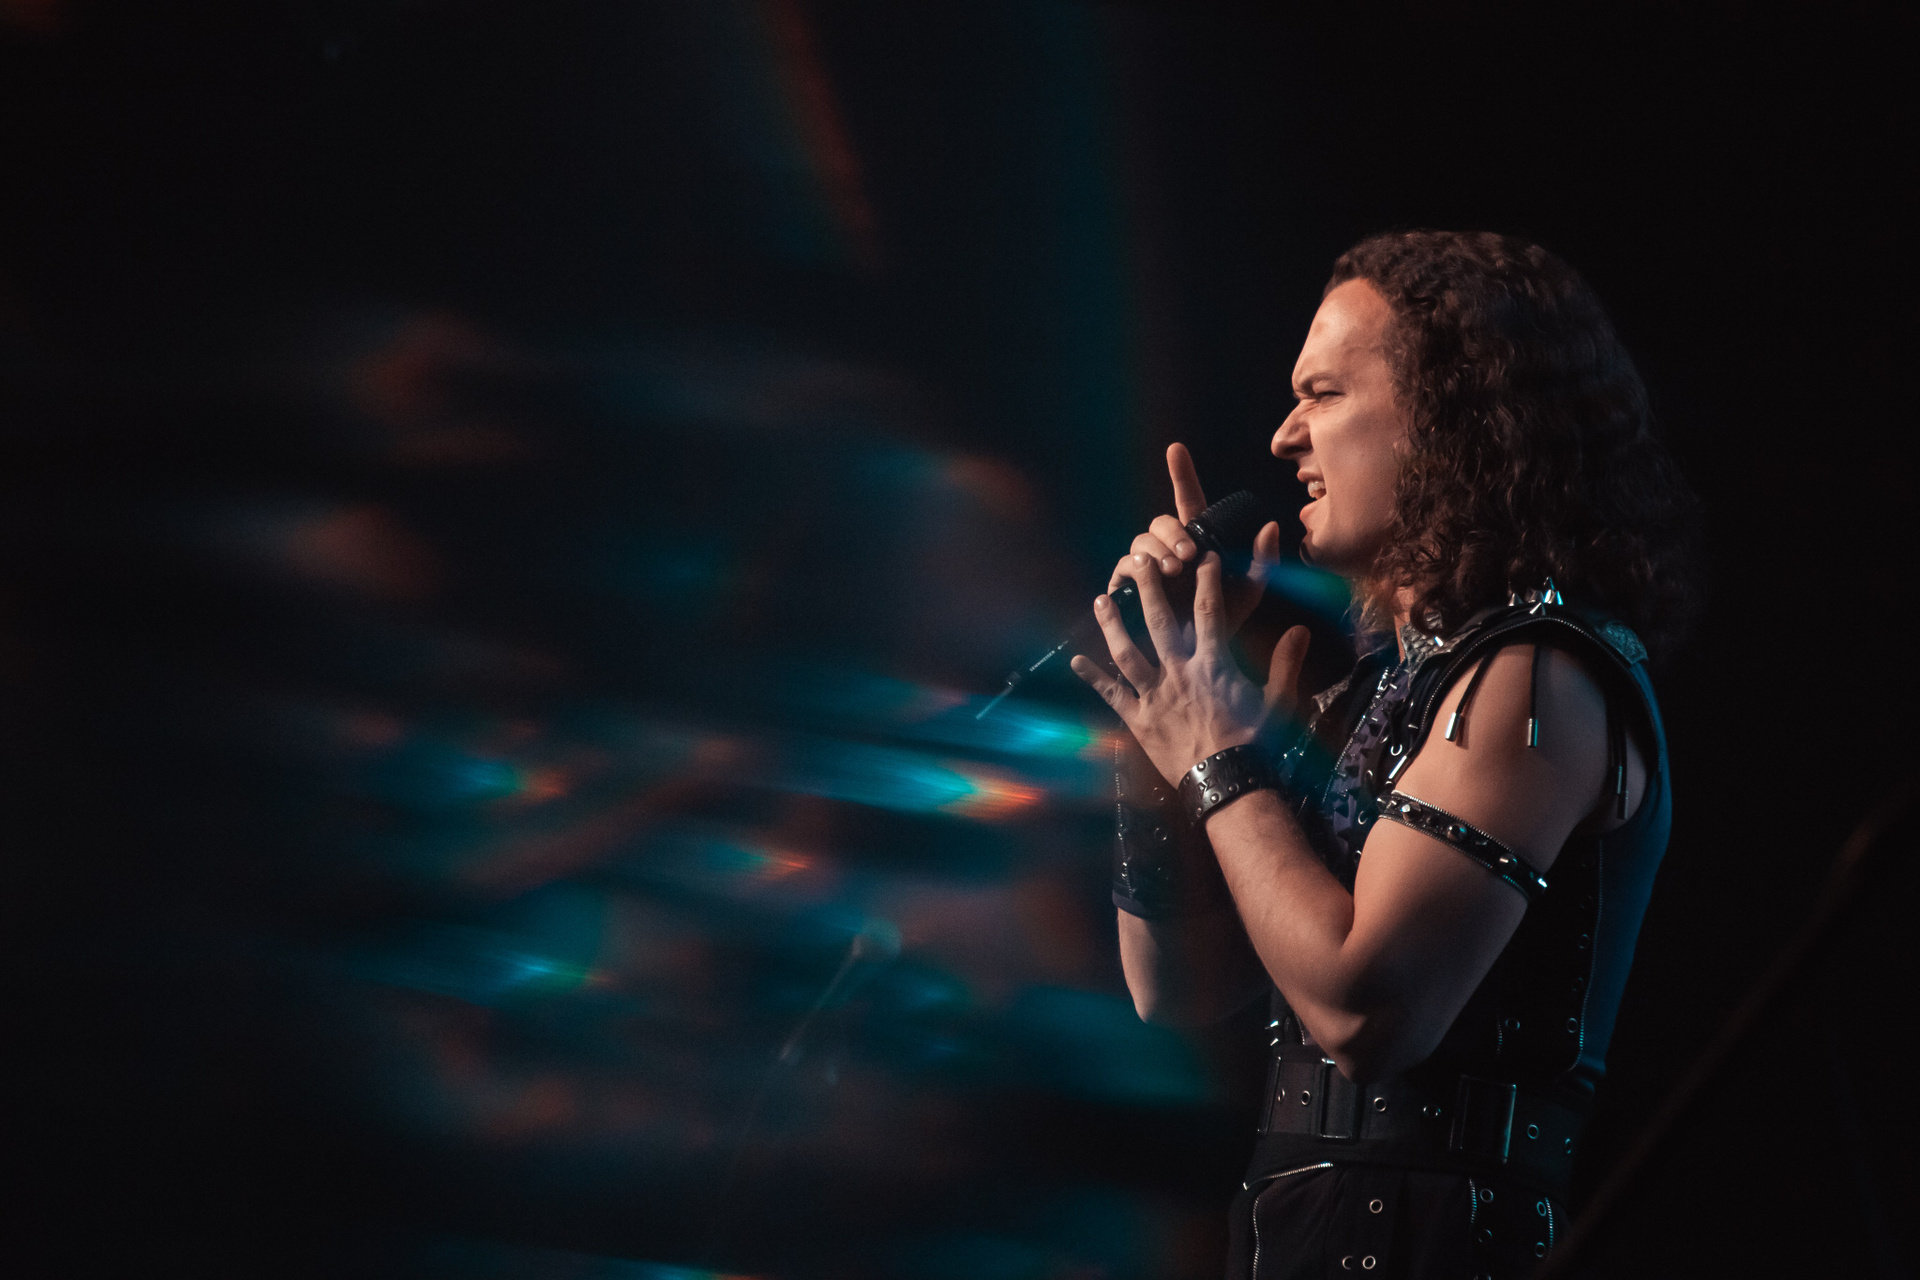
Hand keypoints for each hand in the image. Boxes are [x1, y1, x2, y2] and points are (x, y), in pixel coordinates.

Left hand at [1072, 548, 1313, 785]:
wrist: (1227, 781)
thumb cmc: (1254, 743)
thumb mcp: (1278, 701)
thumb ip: (1286, 663)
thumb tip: (1300, 630)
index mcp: (1213, 665)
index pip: (1209, 612)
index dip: (1207, 582)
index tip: (1204, 558)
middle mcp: (1179, 673)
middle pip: (1158, 622)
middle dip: (1149, 588)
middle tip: (1138, 561)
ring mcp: (1154, 696)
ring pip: (1127, 653)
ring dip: (1112, 624)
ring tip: (1101, 599)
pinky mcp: (1138, 720)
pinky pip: (1111, 696)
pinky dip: (1093, 678)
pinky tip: (1075, 660)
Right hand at [1109, 443, 1283, 635]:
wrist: (1195, 659)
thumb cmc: (1221, 622)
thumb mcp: (1248, 592)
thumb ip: (1262, 561)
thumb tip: (1271, 526)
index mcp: (1197, 542)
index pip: (1188, 500)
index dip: (1181, 473)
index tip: (1176, 450)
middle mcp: (1169, 549)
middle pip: (1161, 522)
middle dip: (1173, 533)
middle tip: (1189, 555)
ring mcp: (1146, 567)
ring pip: (1141, 542)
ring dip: (1157, 550)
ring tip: (1172, 570)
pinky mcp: (1128, 587)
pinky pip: (1122, 568)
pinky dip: (1131, 569)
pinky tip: (1143, 576)